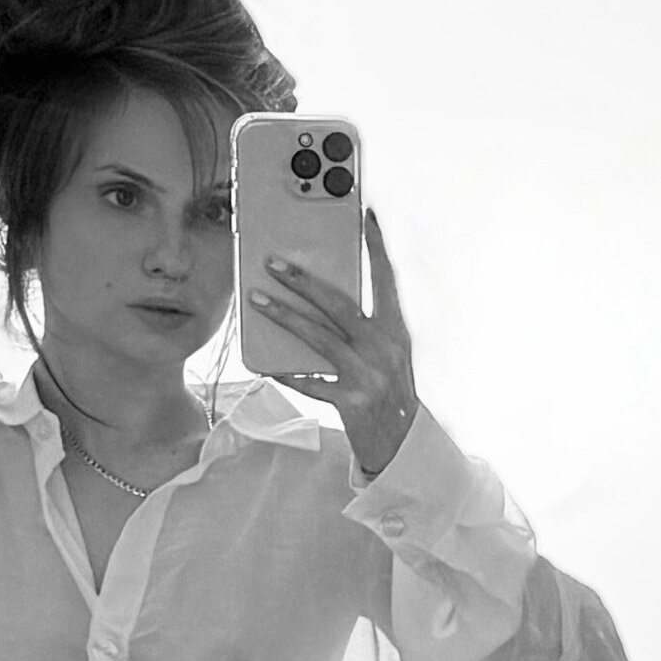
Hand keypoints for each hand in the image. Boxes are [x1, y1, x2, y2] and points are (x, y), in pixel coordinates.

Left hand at [247, 208, 417, 474]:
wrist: (403, 443)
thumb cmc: (389, 391)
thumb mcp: (387, 354)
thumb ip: (362, 328)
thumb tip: (319, 299)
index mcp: (396, 331)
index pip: (386, 280)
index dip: (377, 248)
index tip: (367, 216)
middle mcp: (384, 348)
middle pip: (338, 305)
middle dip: (303, 281)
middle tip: (274, 262)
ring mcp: (367, 374)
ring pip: (317, 336)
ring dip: (283, 316)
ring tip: (257, 299)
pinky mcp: (350, 400)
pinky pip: (310, 382)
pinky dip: (288, 372)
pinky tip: (267, 364)